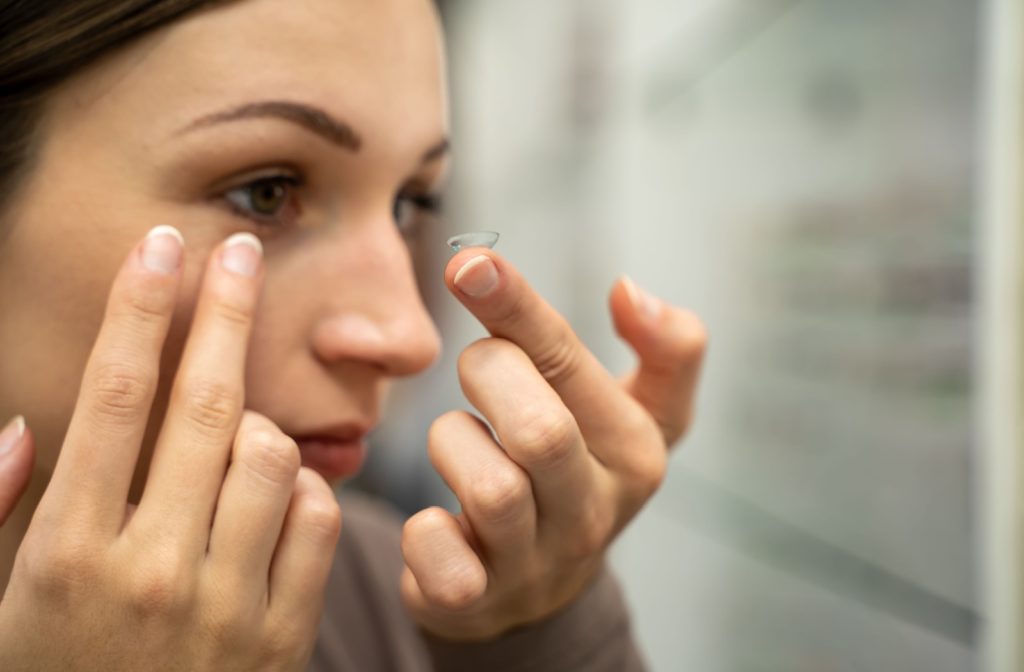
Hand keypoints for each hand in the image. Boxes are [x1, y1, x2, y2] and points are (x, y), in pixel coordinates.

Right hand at [0, 229, 340, 670]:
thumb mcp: (0, 601)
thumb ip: (2, 510)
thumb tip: (28, 424)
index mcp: (67, 551)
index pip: (112, 398)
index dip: (138, 308)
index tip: (158, 247)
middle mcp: (149, 569)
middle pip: (202, 404)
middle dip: (223, 311)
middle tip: (239, 250)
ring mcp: (226, 603)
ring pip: (272, 453)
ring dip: (257, 426)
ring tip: (231, 442)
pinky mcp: (283, 633)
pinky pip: (320, 519)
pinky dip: (303, 495)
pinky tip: (270, 505)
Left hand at [401, 250, 705, 639]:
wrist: (540, 593)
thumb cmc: (578, 475)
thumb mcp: (639, 416)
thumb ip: (667, 350)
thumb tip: (630, 291)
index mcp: (635, 453)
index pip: (573, 365)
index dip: (516, 307)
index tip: (468, 262)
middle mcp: (593, 512)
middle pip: (540, 431)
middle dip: (488, 374)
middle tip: (477, 367)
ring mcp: (536, 563)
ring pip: (490, 489)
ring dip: (452, 443)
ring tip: (460, 442)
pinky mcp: (476, 602)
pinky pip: (440, 562)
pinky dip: (423, 532)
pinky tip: (436, 519)